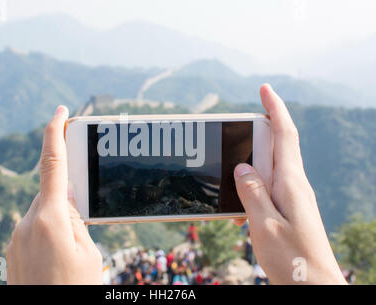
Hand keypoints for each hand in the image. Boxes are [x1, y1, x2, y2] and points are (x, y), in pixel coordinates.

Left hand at [6, 105, 102, 283]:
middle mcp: (27, 223)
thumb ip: (76, 219)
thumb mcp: (89, 251)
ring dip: (61, 221)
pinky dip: (50, 232)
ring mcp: (17, 237)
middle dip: (70, 200)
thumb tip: (66, 200)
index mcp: (50, 218)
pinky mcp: (14, 249)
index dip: (55, 133)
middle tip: (83, 228)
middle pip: (51, 193)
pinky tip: (60, 257)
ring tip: (73, 252)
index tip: (60, 112)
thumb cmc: (74, 288)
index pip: (53, 164)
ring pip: (44, 212)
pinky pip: (35, 228)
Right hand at [233, 84, 346, 283]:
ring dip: (254, 156)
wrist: (315, 285)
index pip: (285, 134)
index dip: (275, 108)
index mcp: (291, 182)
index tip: (265, 88)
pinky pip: (270, 183)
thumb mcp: (263, 225)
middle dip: (261, 127)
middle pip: (279, 145)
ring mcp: (294, 196)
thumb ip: (252, 193)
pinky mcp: (290, 208)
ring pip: (272, 165)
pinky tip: (242, 192)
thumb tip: (241, 167)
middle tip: (237, 124)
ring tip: (234, 159)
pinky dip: (255, 179)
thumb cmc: (293, 259)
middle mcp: (295, 184)